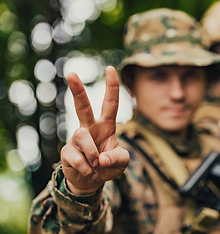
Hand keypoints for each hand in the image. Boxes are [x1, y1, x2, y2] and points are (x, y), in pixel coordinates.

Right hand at [61, 66, 128, 194]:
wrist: (91, 182)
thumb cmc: (109, 166)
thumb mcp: (122, 162)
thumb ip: (118, 158)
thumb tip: (101, 158)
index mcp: (106, 125)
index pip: (110, 103)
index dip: (112, 87)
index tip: (110, 68)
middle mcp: (90, 128)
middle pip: (83, 106)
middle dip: (77, 90)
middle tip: (71, 74)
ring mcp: (77, 139)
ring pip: (82, 136)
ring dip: (92, 155)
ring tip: (97, 166)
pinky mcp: (67, 152)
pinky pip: (76, 157)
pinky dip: (86, 168)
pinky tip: (89, 172)